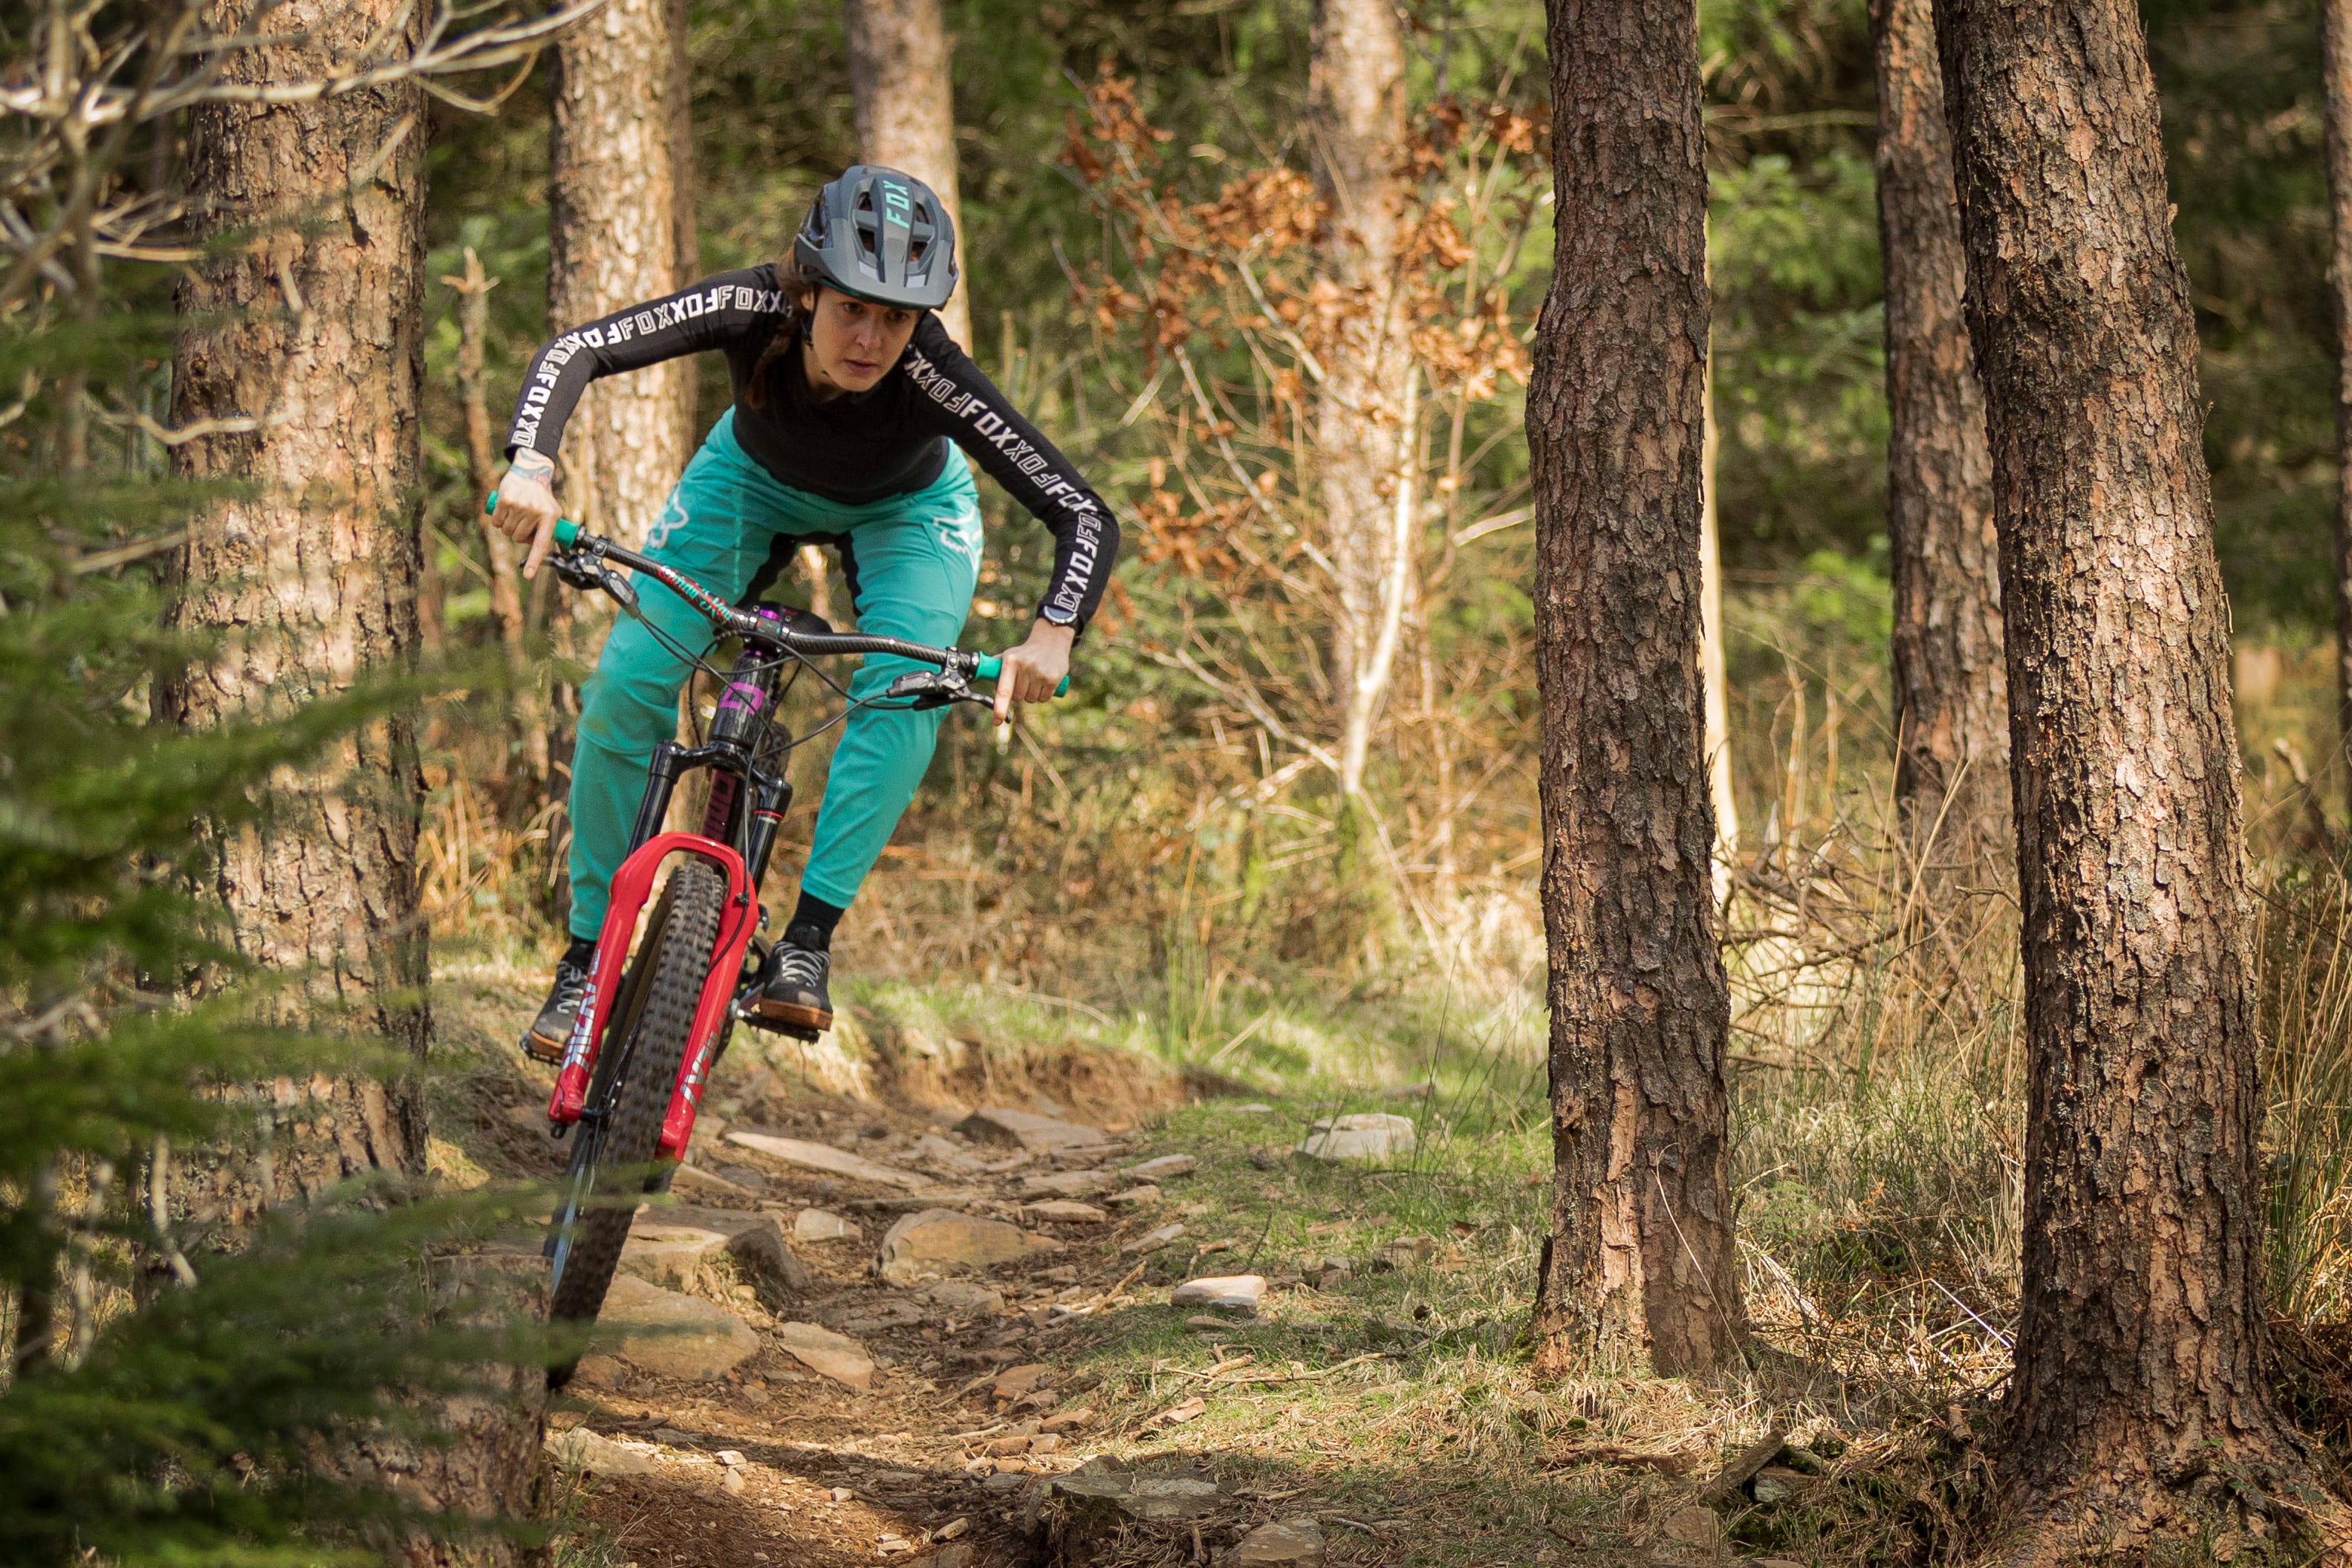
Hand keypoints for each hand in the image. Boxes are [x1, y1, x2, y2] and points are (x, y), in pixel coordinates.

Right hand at [487, 458, 560, 578]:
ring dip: (507, 527)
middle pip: (519, 538)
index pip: (541, 544)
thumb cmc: (542, 496)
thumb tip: (548, 550)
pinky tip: (504, 510)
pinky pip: (496, 522)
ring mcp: (520, 506)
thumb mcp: (553, 511)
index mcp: (550, 517)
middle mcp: (535, 512)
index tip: (527, 575)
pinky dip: (498, 520)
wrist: (530, 472)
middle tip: (522, 521)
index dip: (533, 561)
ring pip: (507, 531)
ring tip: (515, 514)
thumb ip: (550, 530)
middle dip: (518, 533)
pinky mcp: (506, 500)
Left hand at [991, 618, 1075, 723]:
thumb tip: (982, 679)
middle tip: (1023, 681)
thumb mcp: (1009, 655)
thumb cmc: (1025, 653)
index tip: (997, 721)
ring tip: (1034, 679)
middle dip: (1019, 694)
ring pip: (1031, 699)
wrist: (1050, 641)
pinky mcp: (1053, 679)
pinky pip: (1043, 699)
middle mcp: (1025, 667)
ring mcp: (1040, 673)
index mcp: (1010, 661)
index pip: (1004, 690)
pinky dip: (1042, 695)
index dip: (1000, 707)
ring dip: (1031, 695)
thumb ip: (995, 669)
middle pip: (1017, 698)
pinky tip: (1043, 682)